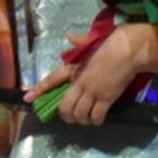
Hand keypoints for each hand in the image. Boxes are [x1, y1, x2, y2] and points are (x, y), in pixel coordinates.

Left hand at [26, 25, 155, 125]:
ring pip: (79, 115)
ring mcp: (93, 92)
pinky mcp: (106, 99)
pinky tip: (98, 119)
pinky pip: (95, 116)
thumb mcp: (91, 40)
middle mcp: (80, 82)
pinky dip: (95, 121)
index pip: (52, 80)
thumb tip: (69, 35)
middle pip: (64, 107)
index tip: (28, 99)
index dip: (39, 90)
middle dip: (66, 116)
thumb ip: (79, 41)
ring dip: (81, 120)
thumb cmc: (110, 42)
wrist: (129, 50)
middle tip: (71, 117)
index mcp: (74, 68)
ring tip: (85, 119)